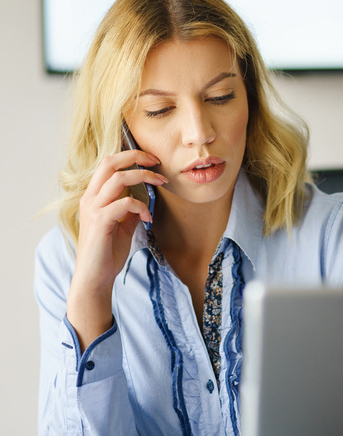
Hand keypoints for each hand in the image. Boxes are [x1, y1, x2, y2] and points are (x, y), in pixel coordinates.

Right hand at [67, 150, 167, 349]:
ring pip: (118, 178)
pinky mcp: (100, 221)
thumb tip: (146, 198)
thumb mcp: (123, 226)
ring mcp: (93, 209)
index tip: (152, 160)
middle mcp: (90, 198)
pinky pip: (125, 203)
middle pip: (110, 162)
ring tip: (160, 184)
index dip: (130, 156)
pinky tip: (148, 218)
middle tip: (157, 162)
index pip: (109, 164)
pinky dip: (141, 206)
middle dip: (136, 156)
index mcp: (93, 196)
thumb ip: (130, 210)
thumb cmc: (107, 253)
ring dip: (144, 177)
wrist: (95, 278)